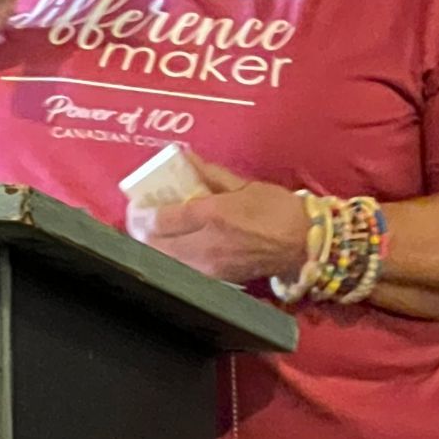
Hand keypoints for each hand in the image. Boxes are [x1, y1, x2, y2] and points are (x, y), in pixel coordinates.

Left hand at [126, 156, 310, 286]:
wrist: (302, 245)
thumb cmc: (276, 209)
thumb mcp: (243, 184)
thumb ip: (209, 173)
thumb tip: (184, 158)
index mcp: (213, 215)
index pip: (161, 220)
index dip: (140, 215)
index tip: (136, 205)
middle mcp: (206, 244)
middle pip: (155, 245)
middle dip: (140, 232)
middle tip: (139, 219)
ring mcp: (209, 267)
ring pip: (164, 261)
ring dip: (152, 247)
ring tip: (152, 232)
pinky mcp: (215, 281)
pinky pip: (181, 270)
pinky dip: (169, 259)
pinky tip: (172, 247)